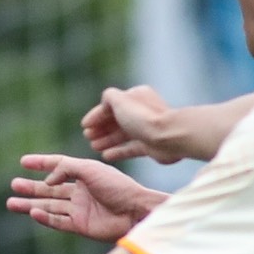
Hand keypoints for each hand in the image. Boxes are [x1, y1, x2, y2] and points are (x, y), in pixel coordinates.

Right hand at [6, 154, 161, 242]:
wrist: (135, 212)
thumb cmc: (118, 187)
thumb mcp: (90, 169)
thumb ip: (66, 168)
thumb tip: (48, 179)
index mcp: (84, 174)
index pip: (58, 166)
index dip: (41, 163)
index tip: (23, 161)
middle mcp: (80, 191)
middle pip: (49, 189)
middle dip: (31, 187)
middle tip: (13, 185)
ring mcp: (79, 209)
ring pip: (49, 206)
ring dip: (31, 204)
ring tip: (11, 203)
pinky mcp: (80, 226)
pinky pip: (57, 221)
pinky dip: (44, 217)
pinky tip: (33, 213)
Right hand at [83, 85, 221, 164]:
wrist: (169, 137)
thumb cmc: (144, 118)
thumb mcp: (120, 100)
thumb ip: (108, 97)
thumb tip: (105, 101)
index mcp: (136, 97)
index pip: (112, 105)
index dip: (96, 115)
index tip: (84, 126)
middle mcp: (142, 112)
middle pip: (117, 121)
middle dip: (101, 129)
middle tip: (88, 137)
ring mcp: (146, 129)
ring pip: (122, 135)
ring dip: (107, 140)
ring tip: (94, 147)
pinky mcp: (150, 145)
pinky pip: (130, 148)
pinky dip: (118, 151)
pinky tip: (106, 156)